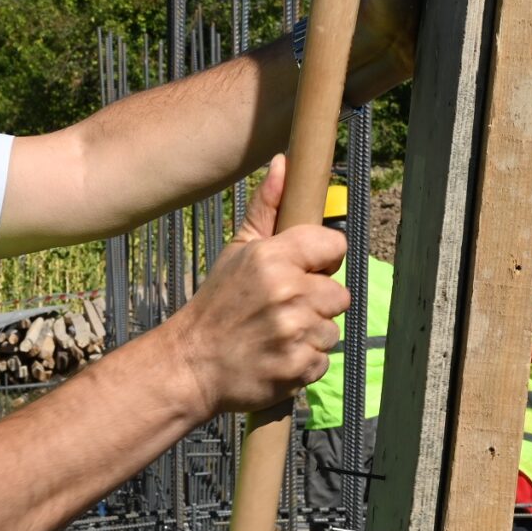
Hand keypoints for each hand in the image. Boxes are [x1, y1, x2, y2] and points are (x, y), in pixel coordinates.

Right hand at [167, 156, 348, 416]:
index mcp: (274, 257)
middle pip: (340, 295)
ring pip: (332, 331)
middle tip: (281, 312)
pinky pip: (322, 361)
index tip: (304, 273)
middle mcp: (287, 292)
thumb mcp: (237, 251)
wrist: (191, 364)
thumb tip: (285, 162)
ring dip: (310, 337)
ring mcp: (293, 332)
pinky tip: (277, 358)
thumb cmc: (217, 306)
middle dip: (316, 305)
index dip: (323, 261)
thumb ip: (266, 207)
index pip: (335, 246)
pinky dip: (303, 365)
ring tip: (276, 336)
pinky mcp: (296, 367)